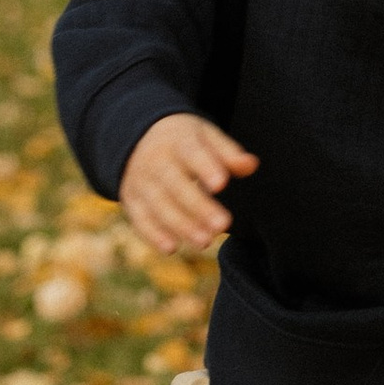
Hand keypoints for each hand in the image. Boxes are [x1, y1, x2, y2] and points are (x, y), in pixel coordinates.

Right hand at [120, 111, 256, 255]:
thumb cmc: (184, 141)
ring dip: (180, 225)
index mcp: (178, 141)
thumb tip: (251, 165)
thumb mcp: (205, 136)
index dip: (205, 168)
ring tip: (205, 241)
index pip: (191, 153)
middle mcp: (156, 161)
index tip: (222, 184)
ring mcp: (141, 182)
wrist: (138, 138)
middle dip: (198, 206)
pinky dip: (152, 234)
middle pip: (175, 185)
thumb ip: (228, 153)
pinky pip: (140, 219)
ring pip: (159, 205)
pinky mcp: (131, 201)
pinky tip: (171, 248)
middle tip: (223, 225)